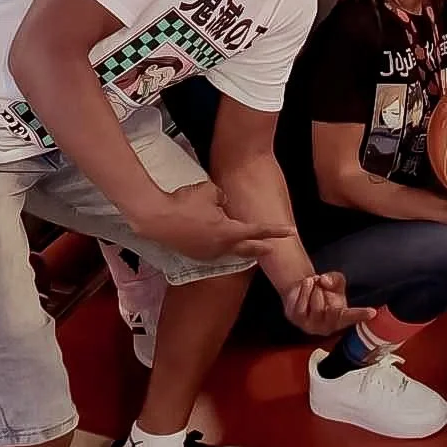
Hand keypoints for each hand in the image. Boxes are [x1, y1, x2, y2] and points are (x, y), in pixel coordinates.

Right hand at [131, 180, 298, 263]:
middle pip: (248, 249)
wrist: (157, 218)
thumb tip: (225, 202)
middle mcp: (221, 246)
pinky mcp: (195, 255)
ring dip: (240, 247)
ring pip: (230, 251)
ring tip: (249, 245)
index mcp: (228, 231)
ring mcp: (207, 253)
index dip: (275, 231)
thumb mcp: (210, 191)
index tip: (289, 231)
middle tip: (272, 247)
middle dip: (261, 247)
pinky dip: (222, 247)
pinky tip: (221, 242)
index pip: (258, 231)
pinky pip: (214, 251)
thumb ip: (224, 197)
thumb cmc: (185, 203)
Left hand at [282, 270, 374, 335]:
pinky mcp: (297, 320)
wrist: (303, 291)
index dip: (362, 315)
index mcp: (342, 319)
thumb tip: (325, 281)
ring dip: (314, 288)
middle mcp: (327, 327)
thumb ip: (335, 279)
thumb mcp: (335, 282)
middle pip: (329, 309)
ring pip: (315, 305)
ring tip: (314, 286)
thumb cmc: (325, 291)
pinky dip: (304, 290)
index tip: (372, 312)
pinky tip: (306, 287)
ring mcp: (311, 326)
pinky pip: (301, 303)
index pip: (352, 317)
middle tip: (322, 286)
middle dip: (324, 291)